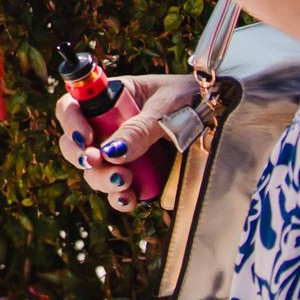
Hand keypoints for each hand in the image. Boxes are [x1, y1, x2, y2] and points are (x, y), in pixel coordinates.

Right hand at [53, 73, 193, 211]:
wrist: (229, 117)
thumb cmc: (197, 98)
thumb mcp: (168, 106)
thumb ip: (140, 128)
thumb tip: (112, 152)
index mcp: (111, 98)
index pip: (72, 106)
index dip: (70, 122)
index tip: (87, 139)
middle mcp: (109, 126)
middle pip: (76, 144)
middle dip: (83, 157)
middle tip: (98, 163)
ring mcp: (122, 152)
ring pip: (94, 171)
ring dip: (102, 180)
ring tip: (124, 184)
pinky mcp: (139, 175)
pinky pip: (119, 190)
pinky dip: (120, 198)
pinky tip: (129, 200)